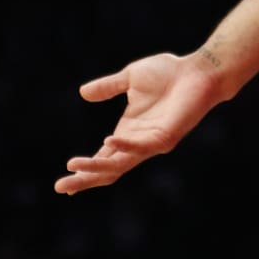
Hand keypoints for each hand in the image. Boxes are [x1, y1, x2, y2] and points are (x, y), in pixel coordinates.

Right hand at [54, 51, 221, 194]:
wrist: (198, 71)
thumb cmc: (169, 74)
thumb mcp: (131, 78)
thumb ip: (108, 87)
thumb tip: (83, 92)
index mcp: (127, 132)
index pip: (103, 159)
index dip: (84, 171)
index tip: (64, 183)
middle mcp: (138, 142)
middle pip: (107, 170)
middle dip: (84, 179)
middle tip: (60, 187)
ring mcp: (152, 142)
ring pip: (120, 164)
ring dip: (96, 167)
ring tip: (74, 166)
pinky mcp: (166, 137)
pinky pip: (141, 147)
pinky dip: (124, 146)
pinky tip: (108, 141)